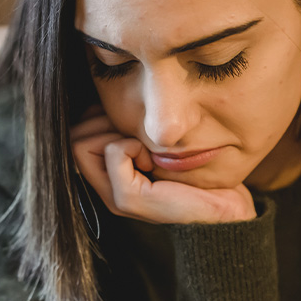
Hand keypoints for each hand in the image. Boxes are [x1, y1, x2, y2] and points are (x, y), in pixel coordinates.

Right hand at [71, 107, 255, 223]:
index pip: (78, 133)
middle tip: (135, 138)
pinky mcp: (127, 200)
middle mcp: (107, 189)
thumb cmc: (199, 176)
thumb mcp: (158, 145)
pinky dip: (129, 145)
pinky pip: (113, 150)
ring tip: (141, 148)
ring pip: (81, 142)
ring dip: (112, 133)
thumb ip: (132, 128)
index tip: (134, 133)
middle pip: (74, 138)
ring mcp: (114, 197)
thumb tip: (108, 92)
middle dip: (101, 125)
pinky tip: (151, 159)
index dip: (100, 121)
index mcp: (112, 177)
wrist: (226, 208)